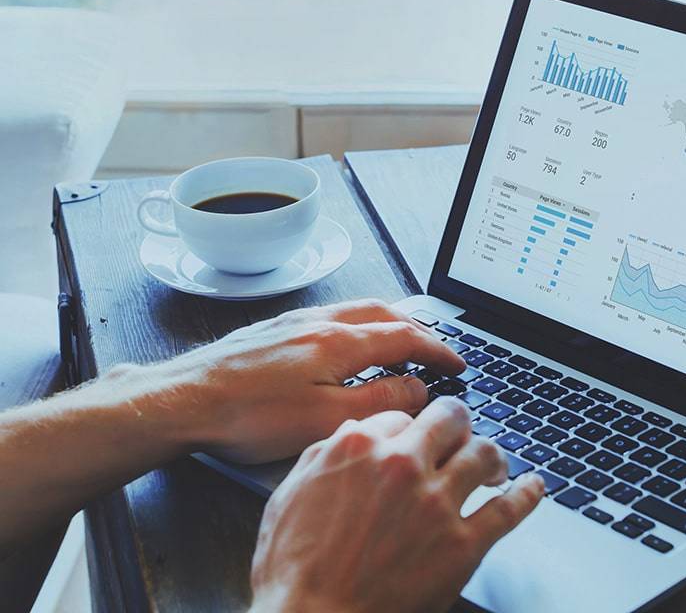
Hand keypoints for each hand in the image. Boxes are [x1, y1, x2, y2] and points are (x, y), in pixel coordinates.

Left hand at [171, 299, 465, 463]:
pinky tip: (349, 345)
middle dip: (418, 329)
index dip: (438, 351)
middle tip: (437, 350)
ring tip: (402, 342)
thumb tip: (418, 387)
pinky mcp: (272, 330)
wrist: (183, 400)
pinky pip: (331, 316)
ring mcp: (293, 321)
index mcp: (338, 341)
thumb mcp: (324, 420)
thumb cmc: (246, 416)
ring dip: (388, 323)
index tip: (457, 364)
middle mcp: (319, 321)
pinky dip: (358, 325)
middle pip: (384, 313)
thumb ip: (379, 402)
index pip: (405, 338)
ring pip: (356, 311)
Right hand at [249, 398, 545, 612]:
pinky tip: (532, 487)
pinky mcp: (463, 545)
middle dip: (458, 422)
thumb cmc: (294, 571)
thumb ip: (324, 456)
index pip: (400, 415)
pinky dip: (527, 494)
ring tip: (495, 465)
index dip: (409, 426)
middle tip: (461, 433)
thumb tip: (351, 434)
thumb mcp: (290, 495)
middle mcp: (403, 465)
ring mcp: (437, 503)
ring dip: (493, 455)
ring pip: (485, 454)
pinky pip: (508, 510)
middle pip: (450, 418)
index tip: (416, 436)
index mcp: (359, 448)